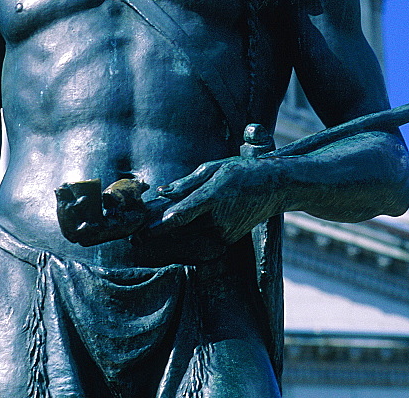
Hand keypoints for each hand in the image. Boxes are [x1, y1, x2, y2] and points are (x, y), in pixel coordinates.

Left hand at [153, 157, 282, 244]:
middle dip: (159, 231)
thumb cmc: (240, 171)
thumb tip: (162, 192)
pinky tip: (174, 230)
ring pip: (190, 237)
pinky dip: (186, 235)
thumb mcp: (213, 168)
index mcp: (214, 196)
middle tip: (135, 233)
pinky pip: (201, 239)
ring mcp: (224, 233)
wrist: (273, 187)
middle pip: (182, 229)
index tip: (143, 230)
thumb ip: (186, 182)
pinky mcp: (227, 240)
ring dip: (170, 236)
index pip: (184, 214)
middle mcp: (219, 219)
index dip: (162, 224)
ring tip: (147, 233)